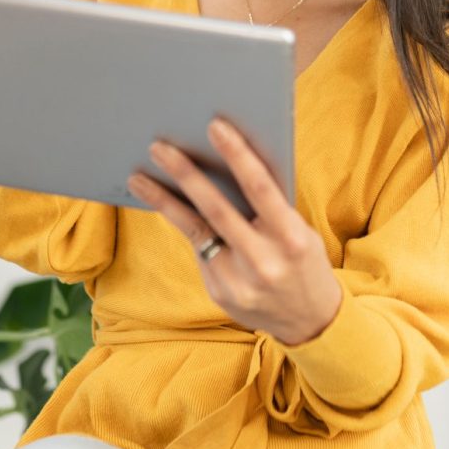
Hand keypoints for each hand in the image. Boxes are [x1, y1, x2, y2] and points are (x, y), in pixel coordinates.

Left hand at [126, 118, 341, 345]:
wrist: (310, 321)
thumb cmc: (303, 260)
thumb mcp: (300, 230)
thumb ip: (270, 206)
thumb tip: (229, 163)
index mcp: (291, 239)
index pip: (260, 189)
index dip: (237, 155)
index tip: (215, 127)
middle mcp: (263, 262)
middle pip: (217, 210)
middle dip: (185, 175)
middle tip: (159, 147)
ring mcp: (238, 282)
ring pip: (195, 231)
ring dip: (163, 200)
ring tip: (138, 177)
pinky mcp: (220, 293)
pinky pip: (198, 249)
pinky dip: (182, 224)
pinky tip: (164, 204)